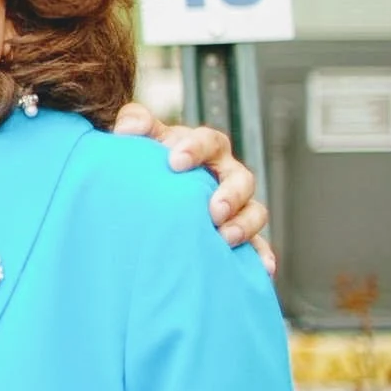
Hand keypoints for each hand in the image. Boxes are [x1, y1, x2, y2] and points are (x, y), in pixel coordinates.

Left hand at [112, 101, 275, 275]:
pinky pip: (258, 244)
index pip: (208, 141)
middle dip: (230, 194)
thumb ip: (134, 122)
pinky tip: (263, 268)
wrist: (153, 188)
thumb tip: (128, 127)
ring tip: (225, 238)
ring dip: (244, 225)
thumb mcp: (142, 137)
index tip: (175, 162)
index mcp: (204, 147)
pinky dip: (260, 254)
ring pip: (254, 211)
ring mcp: (236, 204)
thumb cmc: (150, 158)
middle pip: (241, 179)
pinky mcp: (239, 231)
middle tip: (213, 210)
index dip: (195, 149)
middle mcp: (226, 173)